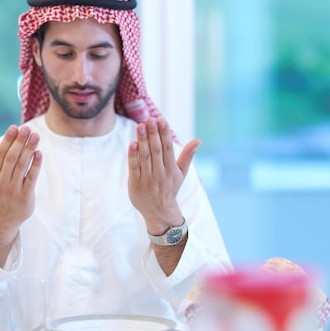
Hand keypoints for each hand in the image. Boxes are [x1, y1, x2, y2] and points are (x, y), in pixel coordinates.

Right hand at [0, 125, 41, 262]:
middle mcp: (1, 182)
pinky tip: (39, 153)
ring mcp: (13, 189)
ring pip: (22, 166)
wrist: (4, 219)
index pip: (0, 154)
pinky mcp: (25, 196)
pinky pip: (31, 178)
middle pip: (11, 158)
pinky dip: (36, 165)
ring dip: (29, 149)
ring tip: (36, 136)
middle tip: (27, 128)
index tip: (14, 127)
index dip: (7, 140)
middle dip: (19, 142)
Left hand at [127, 117, 200, 234]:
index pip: (168, 148)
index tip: (162, 119)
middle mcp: (160, 173)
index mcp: (171, 169)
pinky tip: (132, 144)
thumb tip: (198, 140)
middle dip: (153, 134)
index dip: (165, 133)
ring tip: (140, 126)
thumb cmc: (169, 189)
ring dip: (143, 140)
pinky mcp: (136, 184)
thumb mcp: (180, 173)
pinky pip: (134, 168)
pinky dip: (133, 156)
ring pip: (145, 157)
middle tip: (149, 118)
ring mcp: (148, 179)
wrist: (159, 212)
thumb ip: (187, 156)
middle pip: (157, 150)